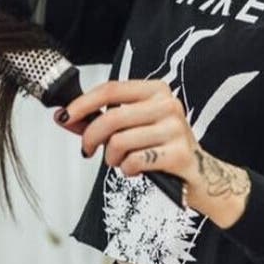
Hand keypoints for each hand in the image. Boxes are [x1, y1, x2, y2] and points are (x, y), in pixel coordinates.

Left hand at [56, 79, 250, 226]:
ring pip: (119, 141)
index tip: (64, 116)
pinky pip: (134, 161)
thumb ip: (100, 120)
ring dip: (110, 158)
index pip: (111, 89)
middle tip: (87, 149)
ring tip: (118, 161)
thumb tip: (64, 118)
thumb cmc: (160, 146)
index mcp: (156, 90)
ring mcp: (175, 129)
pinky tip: (135, 169)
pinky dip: (127, 169)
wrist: (200, 174)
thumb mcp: (133, 126)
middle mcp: (168, 104)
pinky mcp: (179, 154)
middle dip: (90, 137)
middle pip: (111, 117)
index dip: (83, 103)